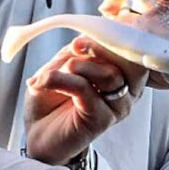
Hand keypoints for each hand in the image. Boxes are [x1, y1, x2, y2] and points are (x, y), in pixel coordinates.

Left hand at [24, 36, 148, 164]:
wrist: (38, 132)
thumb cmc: (51, 99)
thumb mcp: (61, 65)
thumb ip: (74, 53)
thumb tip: (79, 43)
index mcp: (121, 72)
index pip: (130, 49)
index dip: (112, 37)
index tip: (82, 38)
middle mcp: (126, 90)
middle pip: (128, 60)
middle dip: (100, 48)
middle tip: (76, 46)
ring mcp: (117, 106)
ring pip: (110, 74)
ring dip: (79, 65)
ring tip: (55, 72)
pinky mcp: (102, 120)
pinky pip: (87, 91)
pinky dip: (64, 81)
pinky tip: (45, 82)